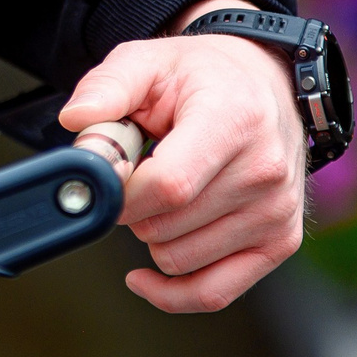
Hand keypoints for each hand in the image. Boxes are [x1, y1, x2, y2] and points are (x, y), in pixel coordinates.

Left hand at [58, 0, 306, 311]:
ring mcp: (276, 211)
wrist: (264, 85)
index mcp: (234, 120)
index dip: (122, 194)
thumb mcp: (148, 62)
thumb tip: (76, 121)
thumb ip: (106, 88)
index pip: (168, 186)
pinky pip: (213, 293)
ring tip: (167, 193)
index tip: (108, 180)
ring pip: (178, 260)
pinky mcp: (280, 241)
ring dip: (152, 236)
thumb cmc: (202, 78)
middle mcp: (265, 170)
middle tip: (141, 174)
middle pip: (166, 227)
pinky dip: (171, 291)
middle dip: (133, 209)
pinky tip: (146, 274)